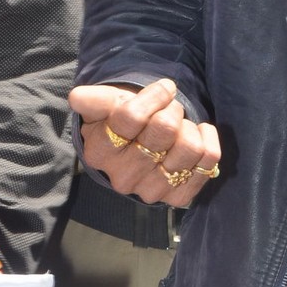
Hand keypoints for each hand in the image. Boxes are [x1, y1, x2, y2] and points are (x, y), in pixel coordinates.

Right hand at [69, 78, 221, 208]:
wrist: (140, 147)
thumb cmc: (123, 120)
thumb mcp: (106, 105)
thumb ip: (94, 100)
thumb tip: (77, 98)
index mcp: (100, 152)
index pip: (131, 116)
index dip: (154, 95)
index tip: (164, 89)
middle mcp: (123, 177)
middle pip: (164, 129)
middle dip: (172, 109)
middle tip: (170, 110)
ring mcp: (151, 191)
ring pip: (189, 147)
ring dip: (189, 126)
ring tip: (181, 125)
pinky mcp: (178, 197)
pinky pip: (209, 162)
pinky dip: (208, 140)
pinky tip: (198, 133)